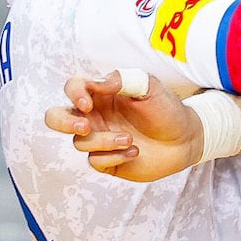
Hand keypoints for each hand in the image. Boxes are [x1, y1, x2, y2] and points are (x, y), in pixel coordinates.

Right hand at [43, 70, 201, 181]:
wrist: (185, 138)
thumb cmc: (166, 108)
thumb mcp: (149, 86)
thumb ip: (122, 80)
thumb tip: (95, 83)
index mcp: (101, 94)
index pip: (73, 87)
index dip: (74, 94)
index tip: (88, 103)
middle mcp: (95, 115)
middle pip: (56, 117)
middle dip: (63, 122)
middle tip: (85, 127)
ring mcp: (99, 138)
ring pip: (80, 142)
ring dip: (104, 141)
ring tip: (130, 138)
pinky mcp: (106, 161)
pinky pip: (95, 161)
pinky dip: (114, 156)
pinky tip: (134, 151)